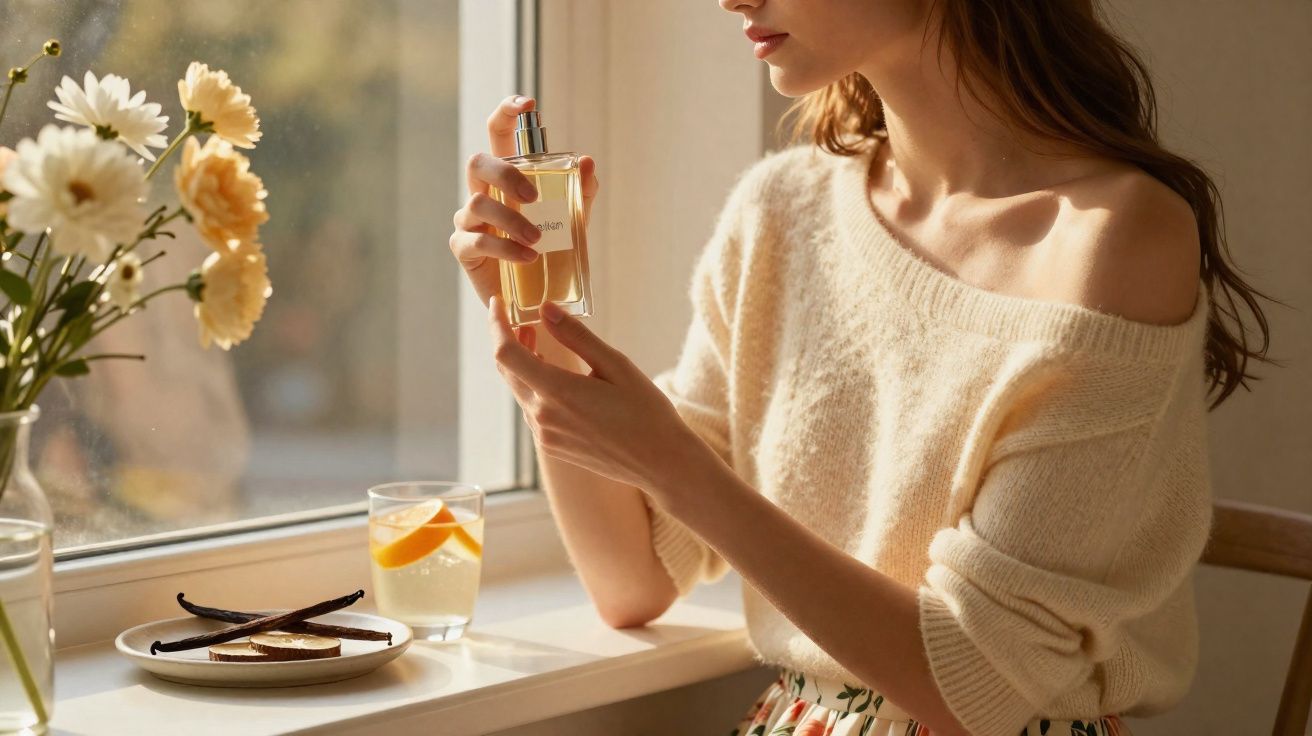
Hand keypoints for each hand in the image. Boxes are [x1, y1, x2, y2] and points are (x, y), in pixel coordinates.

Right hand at [449, 94, 599, 305]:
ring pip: (477, 204)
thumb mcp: (573, 221)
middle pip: (478, 163)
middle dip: (504, 174)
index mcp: (507, 178)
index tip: (528, 104)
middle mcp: (483, 192)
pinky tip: (528, 257)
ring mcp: (469, 220)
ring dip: (511, 221)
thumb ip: (580, 192)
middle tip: (534, 198)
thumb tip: (586, 161)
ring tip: (537, 241)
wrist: (538, 299)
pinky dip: (505, 248)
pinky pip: (477, 239)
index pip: (497, 134)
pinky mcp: (464, 248)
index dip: (506, 112)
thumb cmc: (552, 253)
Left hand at [487, 296, 720, 498]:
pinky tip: (555, 381)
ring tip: (539, 347)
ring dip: (522, 367)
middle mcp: (543, 416)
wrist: (660, 462)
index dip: (496, 325)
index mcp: (557, 391)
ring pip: (519, 391)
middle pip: (507, 371)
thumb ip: (577, 337)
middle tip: (523, 322)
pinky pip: (532, 412)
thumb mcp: (615, 365)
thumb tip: (545, 309)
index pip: (506, 353)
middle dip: (509, 342)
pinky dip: (535, 389)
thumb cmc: (645, 411)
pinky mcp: (552, 448)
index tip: (498, 304)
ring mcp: (545, 436)